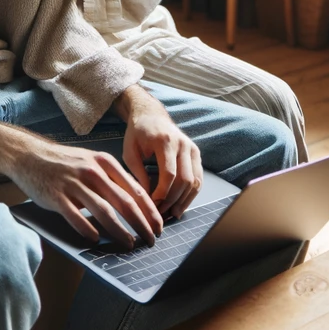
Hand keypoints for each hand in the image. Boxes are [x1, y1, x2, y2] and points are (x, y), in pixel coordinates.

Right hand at [7, 133, 163, 248]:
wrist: (30, 155)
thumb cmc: (64, 163)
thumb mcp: (92, 163)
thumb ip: (111, 180)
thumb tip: (135, 204)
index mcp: (105, 162)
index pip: (135, 190)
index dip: (150, 211)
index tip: (159, 226)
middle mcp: (92, 172)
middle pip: (124, 202)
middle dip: (142, 224)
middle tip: (150, 241)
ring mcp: (74, 183)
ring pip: (104, 211)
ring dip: (120, 231)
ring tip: (129, 245)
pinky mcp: (57, 196)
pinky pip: (75, 217)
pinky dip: (87, 230)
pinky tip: (95, 241)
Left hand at [113, 86, 202, 218]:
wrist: (151, 115)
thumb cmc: (138, 133)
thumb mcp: (130, 151)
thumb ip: (137, 173)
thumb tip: (146, 198)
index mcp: (165, 141)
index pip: (169, 174)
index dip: (162, 193)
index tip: (152, 206)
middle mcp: (183, 144)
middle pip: (184, 180)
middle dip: (173, 200)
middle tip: (161, 214)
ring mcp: (192, 148)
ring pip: (194, 181)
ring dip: (184, 201)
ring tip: (172, 214)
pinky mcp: (196, 153)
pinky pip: (198, 178)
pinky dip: (191, 194)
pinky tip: (180, 205)